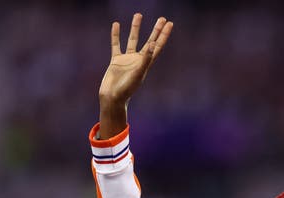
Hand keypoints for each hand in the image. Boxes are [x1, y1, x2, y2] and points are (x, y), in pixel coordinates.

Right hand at [98, 13, 172, 138]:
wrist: (113, 98)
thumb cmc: (127, 89)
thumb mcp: (138, 74)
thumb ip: (145, 60)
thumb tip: (152, 45)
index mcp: (147, 63)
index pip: (158, 46)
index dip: (164, 35)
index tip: (170, 23)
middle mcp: (139, 60)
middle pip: (150, 41)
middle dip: (156, 30)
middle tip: (162, 18)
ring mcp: (127, 59)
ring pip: (133, 40)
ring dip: (136, 28)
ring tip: (139, 15)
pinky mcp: (116, 60)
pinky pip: (116, 44)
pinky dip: (116, 35)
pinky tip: (116, 24)